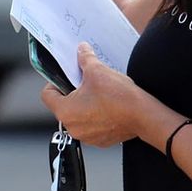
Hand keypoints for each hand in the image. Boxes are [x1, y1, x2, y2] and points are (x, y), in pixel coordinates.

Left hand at [40, 43, 162, 148]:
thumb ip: (84, 59)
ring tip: (98, 95)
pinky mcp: (100, 140)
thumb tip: (82, 50)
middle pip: (63, 106)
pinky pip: (91, 125)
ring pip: (78, 116)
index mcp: (65, 111)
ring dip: (84, 105)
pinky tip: (108, 106)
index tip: (64, 77)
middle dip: (72, 93)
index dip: (54, 82)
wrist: (144, 116)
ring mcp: (87, 136)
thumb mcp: (97, 70)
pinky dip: (96, 116)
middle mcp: (73, 127)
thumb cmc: (119, 97)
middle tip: (85, 83)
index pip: (47, 95)